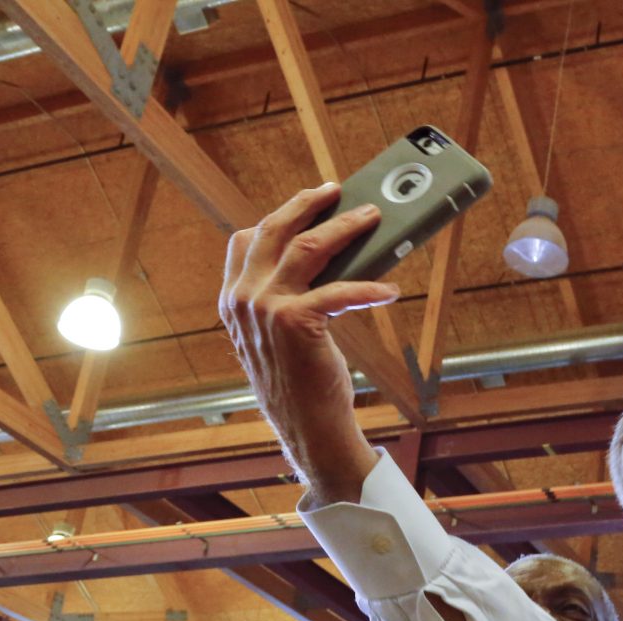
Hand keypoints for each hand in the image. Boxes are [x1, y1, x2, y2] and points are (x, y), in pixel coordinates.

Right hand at [219, 183, 396, 505]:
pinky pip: (340, 290)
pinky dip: (370, 287)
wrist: (306, 427)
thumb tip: (330, 257)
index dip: (279, 216)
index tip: (307, 202)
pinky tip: (389, 290)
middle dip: (308, 203)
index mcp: (233, 298)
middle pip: (275, 229)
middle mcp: (242, 297)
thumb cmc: (301, 381)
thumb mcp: (282, 333)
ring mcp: (265, 308)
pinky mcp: (296, 321)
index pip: (246, 240)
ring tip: (371, 219)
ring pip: (307, 246)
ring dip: (344, 227)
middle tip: (336, 191)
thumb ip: (287, 296)